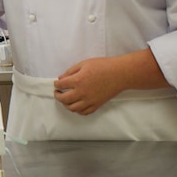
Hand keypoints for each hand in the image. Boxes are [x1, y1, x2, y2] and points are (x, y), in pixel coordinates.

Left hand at [53, 49, 168, 115]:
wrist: (120, 74)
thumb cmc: (103, 66)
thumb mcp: (84, 64)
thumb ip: (70, 71)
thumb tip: (61, 78)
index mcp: (78, 80)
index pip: (61, 85)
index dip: (56, 84)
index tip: (56, 83)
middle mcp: (82, 92)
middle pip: (64, 99)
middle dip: (58, 96)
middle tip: (57, 92)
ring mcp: (90, 100)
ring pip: (72, 108)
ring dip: (66, 105)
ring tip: (65, 99)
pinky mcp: (97, 105)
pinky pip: (84, 112)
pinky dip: (77, 110)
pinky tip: (76, 105)